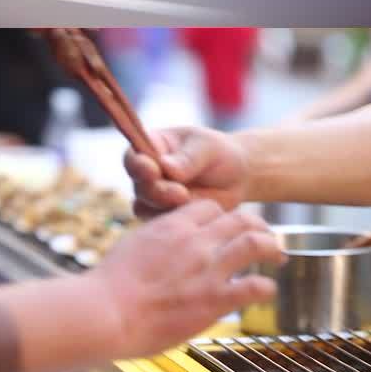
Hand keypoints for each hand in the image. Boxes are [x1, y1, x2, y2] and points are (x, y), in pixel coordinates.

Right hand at [83, 200, 283, 359]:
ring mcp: (208, 270)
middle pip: (241, 218)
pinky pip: (253, 286)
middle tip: (265, 236)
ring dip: (271, 247)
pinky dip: (265, 288)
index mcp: (173, 226)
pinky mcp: (214, 300)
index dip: (223, 215)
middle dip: (257, 225)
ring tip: (278, 255)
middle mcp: (196, 242)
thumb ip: (154, 242)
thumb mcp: (131, 247)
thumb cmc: (107, 287)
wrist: (103, 314)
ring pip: (255, 243)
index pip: (210, 207)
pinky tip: (266, 291)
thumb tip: (160, 246)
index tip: (228, 226)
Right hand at [125, 127, 249, 217]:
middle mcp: (146, 174)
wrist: (237, 176)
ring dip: (166, 207)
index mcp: (150, 148)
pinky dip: (175, 221)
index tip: (152, 170)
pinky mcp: (165, 216)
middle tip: (180, 193)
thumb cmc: (218, 153)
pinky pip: (161, 224)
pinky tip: (193, 214)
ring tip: (189, 200)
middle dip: (157, 191)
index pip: (133, 157)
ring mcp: (154, 197)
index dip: (138, 166)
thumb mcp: (207, 147)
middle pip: (139, 186)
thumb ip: (187, 158)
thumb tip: (166, 167)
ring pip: (147, 208)